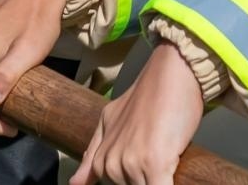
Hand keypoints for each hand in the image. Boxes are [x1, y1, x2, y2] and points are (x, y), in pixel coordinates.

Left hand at [69, 41, 205, 184]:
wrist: (172, 74)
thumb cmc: (150, 96)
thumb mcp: (111, 121)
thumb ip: (94, 153)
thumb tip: (74, 184)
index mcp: (101, 159)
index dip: (134, 179)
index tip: (142, 159)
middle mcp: (111, 164)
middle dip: (146, 179)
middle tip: (157, 153)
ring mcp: (131, 165)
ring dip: (156, 179)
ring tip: (166, 156)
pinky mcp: (154, 165)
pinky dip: (165, 184)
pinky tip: (168, 174)